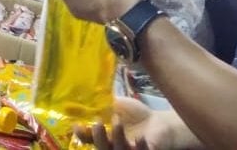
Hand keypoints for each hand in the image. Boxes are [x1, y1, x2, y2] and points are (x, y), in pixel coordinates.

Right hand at [75, 98, 201, 149]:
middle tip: (97, 123)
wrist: (159, 123)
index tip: (77, 125)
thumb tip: (87, 94)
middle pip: (102, 149)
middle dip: (98, 137)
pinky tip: (140, 137)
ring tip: (117, 120)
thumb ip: (104, 104)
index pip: (90, 139)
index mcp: (106, 136)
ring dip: (117, 137)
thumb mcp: (118, 105)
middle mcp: (114, 147)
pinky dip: (139, 147)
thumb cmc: (136, 116)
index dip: (82, 134)